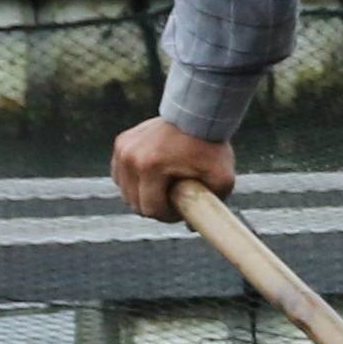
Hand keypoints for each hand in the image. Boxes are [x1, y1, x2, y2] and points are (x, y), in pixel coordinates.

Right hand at [110, 117, 235, 219]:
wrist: (198, 116)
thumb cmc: (211, 149)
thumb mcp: (222, 180)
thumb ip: (209, 206)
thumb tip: (189, 227)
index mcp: (151, 168)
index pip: (150, 209)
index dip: (168, 216)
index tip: (182, 210)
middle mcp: (130, 158)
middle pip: (134, 203)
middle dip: (155, 207)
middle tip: (175, 200)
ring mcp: (122, 149)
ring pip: (125, 190)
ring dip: (143, 195)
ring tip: (165, 188)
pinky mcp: (120, 143)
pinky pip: (121, 174)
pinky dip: (134, 181)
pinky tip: (153, 178)